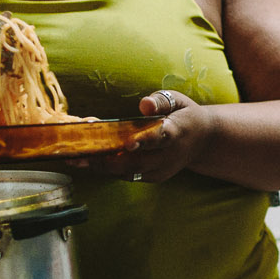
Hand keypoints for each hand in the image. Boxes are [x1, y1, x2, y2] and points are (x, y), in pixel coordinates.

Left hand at [72, 89, 195, 182]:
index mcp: (177, 132)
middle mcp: (169, 155)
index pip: (160, 137)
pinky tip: (88, 161)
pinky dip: (109, 169)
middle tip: (79, 155)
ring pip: (129, 172)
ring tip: (75, 160)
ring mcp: (162, 169)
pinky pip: (129, 175)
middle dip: (107, 160)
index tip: (128, 143)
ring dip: (102, 167)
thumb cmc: (184, 115)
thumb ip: (161, 100)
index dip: (144, 141)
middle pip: (137, 162)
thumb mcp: (178, 100)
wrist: (204, 141)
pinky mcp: (154, 177)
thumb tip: (144, 104)